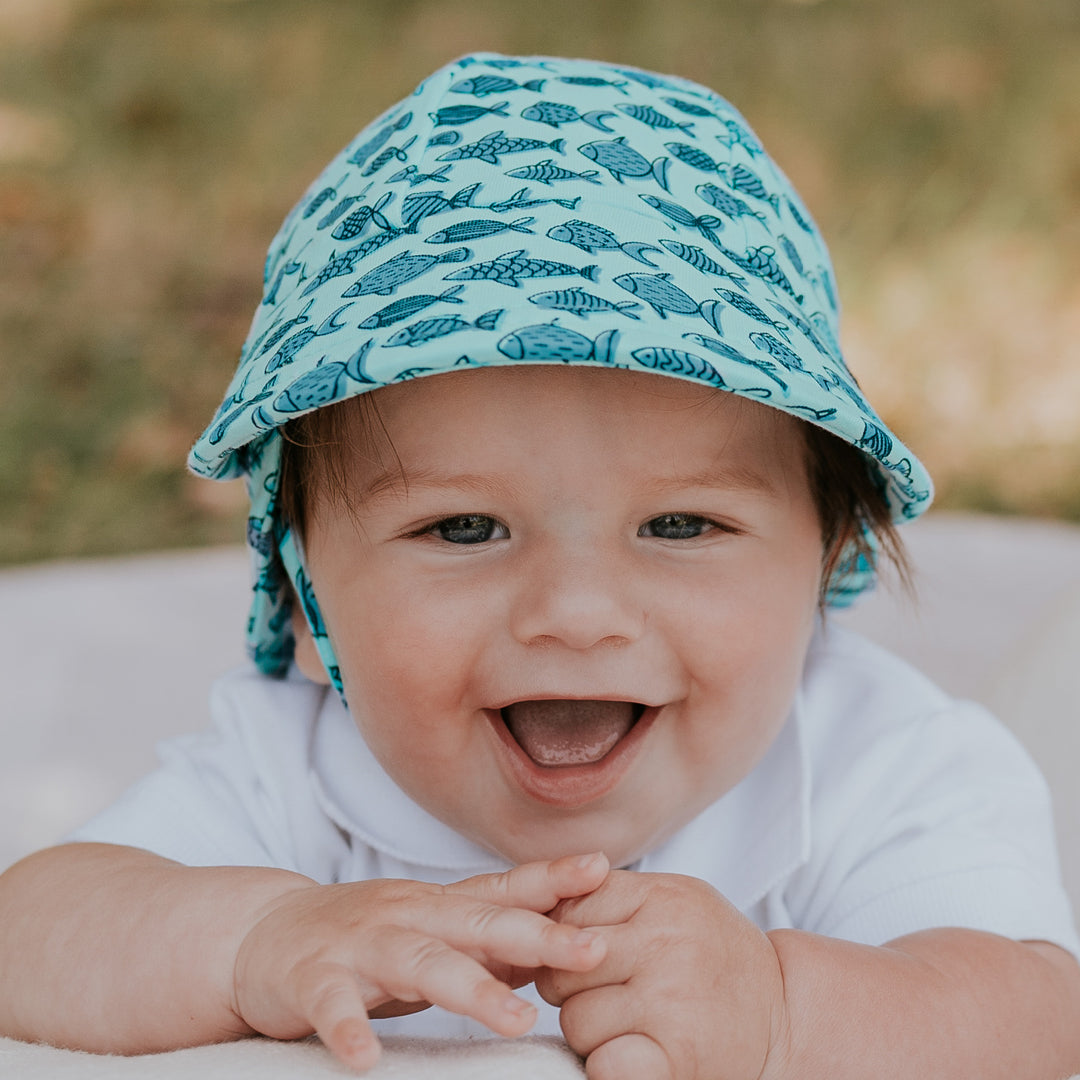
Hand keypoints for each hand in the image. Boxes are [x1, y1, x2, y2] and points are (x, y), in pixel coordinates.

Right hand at [232, 853, 608, 1071]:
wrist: (263, 934)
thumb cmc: (365, 935)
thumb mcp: (431, 927)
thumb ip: (486, 935)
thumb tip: (560, 943)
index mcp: (438, 905)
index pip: (504, 889)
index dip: (553, 879)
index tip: (605, 869)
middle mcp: (407, 914)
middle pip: (479, 925)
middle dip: (538, 937)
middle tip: (593, 951)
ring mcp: (360, 944)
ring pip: (421, 963)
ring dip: (471, 990)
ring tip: (518, 1020)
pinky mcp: (313, 977)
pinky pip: (332, 1005)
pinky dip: (350, 1030)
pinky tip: (366, 1060)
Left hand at [536, 871, 786, 1079]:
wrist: (784, 1012)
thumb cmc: (717, 954)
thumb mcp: (677, 901)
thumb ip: (619, 896)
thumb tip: (546, 904)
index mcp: (663, 899)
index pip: (571, 909)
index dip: (564, 937)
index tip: (583, 955)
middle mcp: (665, 944)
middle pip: (564, 966)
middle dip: (568, 986)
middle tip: (603, 994)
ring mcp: (670, 1002)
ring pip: (575, 1019)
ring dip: (587, 1031)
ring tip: (624, 1024)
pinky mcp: (676, 1058)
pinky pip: (601, 1064)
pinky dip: (605, 1066)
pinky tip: (629, 1055)